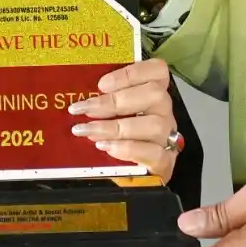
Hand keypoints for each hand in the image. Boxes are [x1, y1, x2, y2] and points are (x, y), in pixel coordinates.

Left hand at [69, 57, 181, 179]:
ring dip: (116, 127)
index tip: (102, 84)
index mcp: (153, 93)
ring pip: (154, 124)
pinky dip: (128, 149)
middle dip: (114, 102)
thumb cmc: (117, 138)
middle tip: (85, 109)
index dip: (131, 73)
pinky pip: (154, 152)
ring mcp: (167, 137)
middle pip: (155, 95)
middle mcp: (163, 112)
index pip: (157, 71)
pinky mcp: (164, 162)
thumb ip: (102, 100)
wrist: (129, 175)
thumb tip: (78, 93)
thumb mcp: (109, 114)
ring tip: (89, 131)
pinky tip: (106, 147)